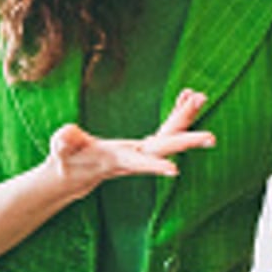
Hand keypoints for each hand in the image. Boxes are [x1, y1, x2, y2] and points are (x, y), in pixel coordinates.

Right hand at [47, 88, 215, 199]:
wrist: (74, 175)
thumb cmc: (66, 161)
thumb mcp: (60, 150)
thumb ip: (63, 142)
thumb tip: (65, 135)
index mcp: (115, 159)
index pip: (138, 163)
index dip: (154, 166)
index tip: (175, 170)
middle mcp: (134, 157)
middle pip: (164, 148)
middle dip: (187, 143)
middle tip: (211, 138)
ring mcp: (142, 152)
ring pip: (170, 136)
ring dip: (185, 118)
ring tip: (199, 97)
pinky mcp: (144, 146)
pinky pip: (167, 129)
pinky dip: (178, 114)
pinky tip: (187, 97)